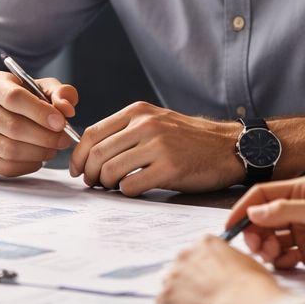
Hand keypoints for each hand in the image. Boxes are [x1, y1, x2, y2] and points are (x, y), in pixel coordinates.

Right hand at [0, 70, 78, 176]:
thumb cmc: (19, 102)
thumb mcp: (40, 88)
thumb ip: (59, 93)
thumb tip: (66, 109)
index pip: (14, 98)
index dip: (40, 112)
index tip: (61, 122)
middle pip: (13, 127)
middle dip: (45, 137)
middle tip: (63, 140)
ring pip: (10, 150)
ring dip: (38, 153)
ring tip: (52, 149)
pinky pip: (4, 167)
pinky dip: (27, 166)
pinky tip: (37, 159)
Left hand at [69, 102, 241, 195]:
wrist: (228, 147)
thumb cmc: (190, 139)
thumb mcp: (156, 121)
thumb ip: (127, 130)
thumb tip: (93, 151)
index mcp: (138, 112)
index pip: (92, 133)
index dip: (78, 155)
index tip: (77, 169)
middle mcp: (146, 125)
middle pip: (98, 153)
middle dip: (89, 173)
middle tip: (93, 183)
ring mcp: (158, 146)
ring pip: (111, 170)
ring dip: (106, 184)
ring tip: (112, 187)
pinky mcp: (169, 168)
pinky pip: (131, 185)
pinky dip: (125, 191)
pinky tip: (132, 189)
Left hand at [156, 236, 287, 303]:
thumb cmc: (251, 287)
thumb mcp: (247, 263)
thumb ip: (229, 262)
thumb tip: (227, 270)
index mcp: (205, 244)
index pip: (198, 254)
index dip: (205, 271)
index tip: (212, 282)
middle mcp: (185, 255)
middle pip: (181, 269)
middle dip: (190, 283)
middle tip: (206, 298)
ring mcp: (172, 276)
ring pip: (171, 286)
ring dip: (181, 297)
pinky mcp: (165, 298)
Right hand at [225, 176, 304, 278]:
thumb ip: (285, 211)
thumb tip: (253, 213)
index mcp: (301, 191)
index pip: (262, 196)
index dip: (244, 209)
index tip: (231, 226)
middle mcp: (299, 210)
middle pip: (262, 219)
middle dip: (255, 233)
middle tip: (257, 247)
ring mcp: (303, 233)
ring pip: (271, 239)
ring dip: (267, 248)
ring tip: (275, 256)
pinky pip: (284, 257)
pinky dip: (281, 261)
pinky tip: (291, 263)